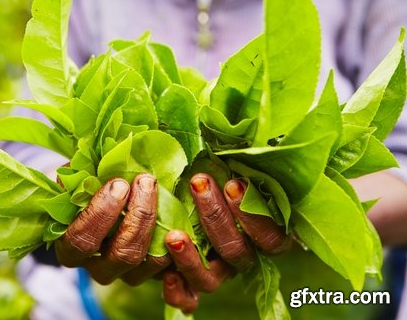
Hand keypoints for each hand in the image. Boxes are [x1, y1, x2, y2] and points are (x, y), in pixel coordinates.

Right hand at [55, 173, 170, 285]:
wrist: (105, 198)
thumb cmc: (87, 187)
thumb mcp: (78, 180)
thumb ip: (81, 179)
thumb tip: (89, 173)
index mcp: (71, 247)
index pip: (82, 240)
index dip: (101, 213)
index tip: (118, 183)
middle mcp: (98, 266)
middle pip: (121, 255)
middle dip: (138, 216)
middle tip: (145, 181)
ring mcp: (126, 273)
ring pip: (147, 261)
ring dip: (157, 224)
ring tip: (160, 190)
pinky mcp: (150, 271)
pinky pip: (167, 264)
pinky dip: (175, 242)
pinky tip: (177, 211)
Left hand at [162, 173, 291, 313]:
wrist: (186, 198)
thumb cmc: (217, 176)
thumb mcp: (233, 166)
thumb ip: (244, 161)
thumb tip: (252, 139)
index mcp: (262, 235)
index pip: (271, 238)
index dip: (254, 216)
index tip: (233, 183)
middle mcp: (240, 256)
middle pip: (236, 253)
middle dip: (216, 218)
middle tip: (198, 183)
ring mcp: (215, 272)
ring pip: (210, 279)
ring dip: (192, 259)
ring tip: (174, 235)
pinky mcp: (189, 282)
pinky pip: (188, 297)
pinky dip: (178, 292)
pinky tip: (166, 276)